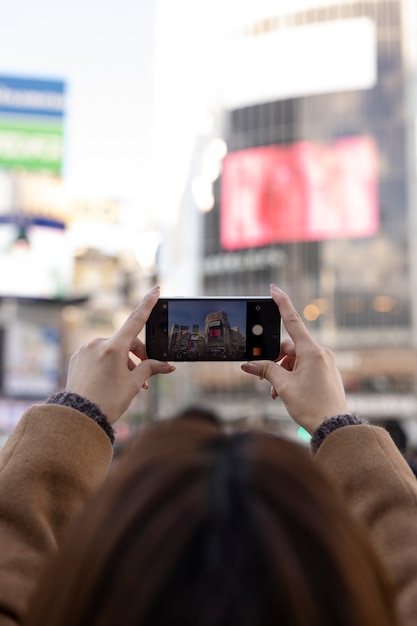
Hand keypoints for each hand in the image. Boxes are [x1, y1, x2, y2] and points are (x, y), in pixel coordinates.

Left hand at [65, 286, 174, 422]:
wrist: (79, 417)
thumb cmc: (108, 401)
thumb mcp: (133, 384)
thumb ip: (150, 369)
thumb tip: (167, 366)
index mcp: (113, 347)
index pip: (135, 320)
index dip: (147, 304)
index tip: (156, 289)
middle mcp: (97, 344)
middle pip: (126, 342)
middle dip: (137, 356)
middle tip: (145, 377)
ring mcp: (85, 350)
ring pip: (112, 350)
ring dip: (123, 363)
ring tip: (128, 384)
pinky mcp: (77, 358)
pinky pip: (98, 356)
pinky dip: (108, 364)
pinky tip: (110, 381)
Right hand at [241, 284, 348, 433]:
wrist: (335, 427)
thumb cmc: (311, 406)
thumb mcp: (284, 387)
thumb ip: (265, 370)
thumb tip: (249, 364)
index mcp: (312, 351)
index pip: (293, 321)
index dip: (282, 303)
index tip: (273, 288)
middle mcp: (320, 353)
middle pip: (289, 347)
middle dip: (275, 360)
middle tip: (264, 376)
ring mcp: (324, 363)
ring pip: (295, 360)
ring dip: (282, 372)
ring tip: (277, 392)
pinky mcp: (325, 373)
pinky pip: (304, 368)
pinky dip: (292, 376)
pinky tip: (285, 392)